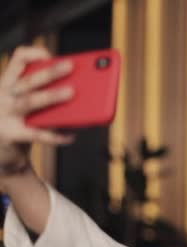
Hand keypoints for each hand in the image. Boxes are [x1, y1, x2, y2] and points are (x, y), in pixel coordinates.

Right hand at [0, 46, 74, 176]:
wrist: (2, 152)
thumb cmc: (21, 122)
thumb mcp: (30, 104)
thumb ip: (47, 96)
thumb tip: (80, 92)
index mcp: (9, 83)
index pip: (17, 60)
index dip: (33, 54)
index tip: (50, 55)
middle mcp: (4, 95)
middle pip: (28, 80)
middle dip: (50, 72)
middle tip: (70, 66)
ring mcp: (5, 114)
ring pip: (29, 101)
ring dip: (51, 96)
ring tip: (72, 92)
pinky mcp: (10, 134)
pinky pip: (36, 133)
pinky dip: (56, 135)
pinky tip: (72, 135)